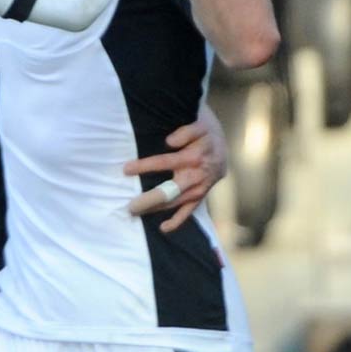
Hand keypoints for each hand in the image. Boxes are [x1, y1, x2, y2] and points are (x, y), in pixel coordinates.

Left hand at [124, 104, 227, 233]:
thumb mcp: (200, 123)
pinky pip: (191, 210)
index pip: (165, 162)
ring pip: (177, 202)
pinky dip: (178, 220)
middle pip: (171, 191)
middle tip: (130, 206)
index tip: (126, 169)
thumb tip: (170, 142)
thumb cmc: (205, 130)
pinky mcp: (202, 194)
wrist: (223, 141)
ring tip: (136, 212)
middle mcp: (198, 175)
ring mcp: (201, 187)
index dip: (145, 166)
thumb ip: (186, 132)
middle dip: (150, 199)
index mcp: (195, 156)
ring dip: (157, 209)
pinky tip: (163, 228)